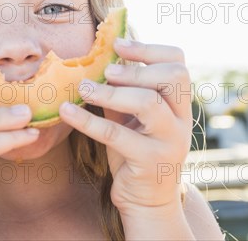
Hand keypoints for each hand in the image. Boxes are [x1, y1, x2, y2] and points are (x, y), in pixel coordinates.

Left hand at [59, 39, 192, 214]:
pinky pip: (117, 135)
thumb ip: (121, 91)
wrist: (146, 202)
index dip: (150, 49)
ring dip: (112, 92)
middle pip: (173, 77)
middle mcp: (181, 119)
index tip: (118, 45)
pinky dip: (88, 121)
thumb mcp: (130, 118)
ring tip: (84, 88)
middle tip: (105, 70)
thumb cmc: (135, 153)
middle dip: (136, 68)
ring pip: (148, 102)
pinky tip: (66, 111)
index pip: (178, 64)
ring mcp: (170, 141)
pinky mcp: (149, 162)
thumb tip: (95, 58)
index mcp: (178, 104)